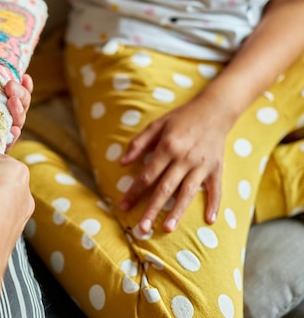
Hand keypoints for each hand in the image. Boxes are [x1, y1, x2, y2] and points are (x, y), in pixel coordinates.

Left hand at [0, 10, 32, 148]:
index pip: (5, 92)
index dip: (20, 86)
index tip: (23, 75)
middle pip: (13, 109)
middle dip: (23, 98)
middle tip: (16, 86)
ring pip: (10, 126)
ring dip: (20, 113)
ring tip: (14, 100)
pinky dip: (10, 137)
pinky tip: (13, 127)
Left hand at [119, 95, 228, 232]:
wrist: (214, 110)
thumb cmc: (181, 118)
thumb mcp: (156, 125)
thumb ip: (138, 144)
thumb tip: (122, 163)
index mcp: (167, 147)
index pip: (147, 175)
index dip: (134, 192)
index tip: (124, 206)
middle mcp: (184, 158)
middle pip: (165, 188)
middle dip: (152, 209)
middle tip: (142, 228)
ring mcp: (201, 165)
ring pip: (187, 192)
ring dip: (177, 211)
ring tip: (167, 228)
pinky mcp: (216, 168)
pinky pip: (215, 190)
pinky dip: (214, 204)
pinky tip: (209, 220)